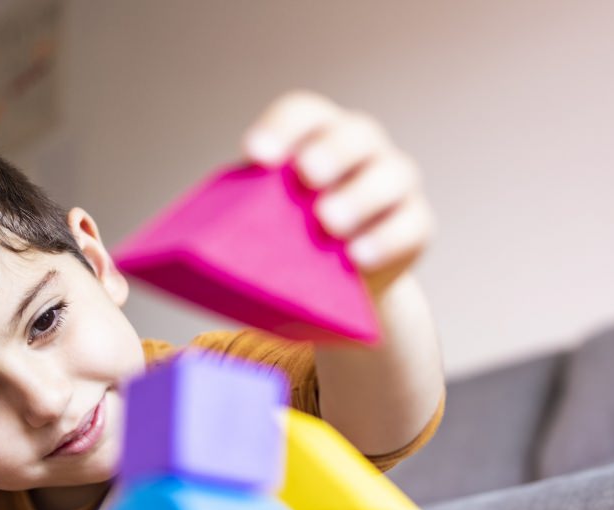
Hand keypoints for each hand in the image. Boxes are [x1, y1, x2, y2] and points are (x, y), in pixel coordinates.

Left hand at [241, 90, 434, 300]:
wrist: (337, 291)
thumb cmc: (288, 246)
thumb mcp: (263, 226)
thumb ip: (245, 216)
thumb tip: (198, 239)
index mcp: (317, 137)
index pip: (304, 114)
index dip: (282, 127)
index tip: (256, 154)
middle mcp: (362, 150)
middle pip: (356, 134)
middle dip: (331, 150)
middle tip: (306, 175)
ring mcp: (395, 184)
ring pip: (392, 175)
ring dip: (360, 195)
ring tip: (329, 221)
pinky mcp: (416, 225)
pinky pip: (410, 226)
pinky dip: (386, 239)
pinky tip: (358, 257)